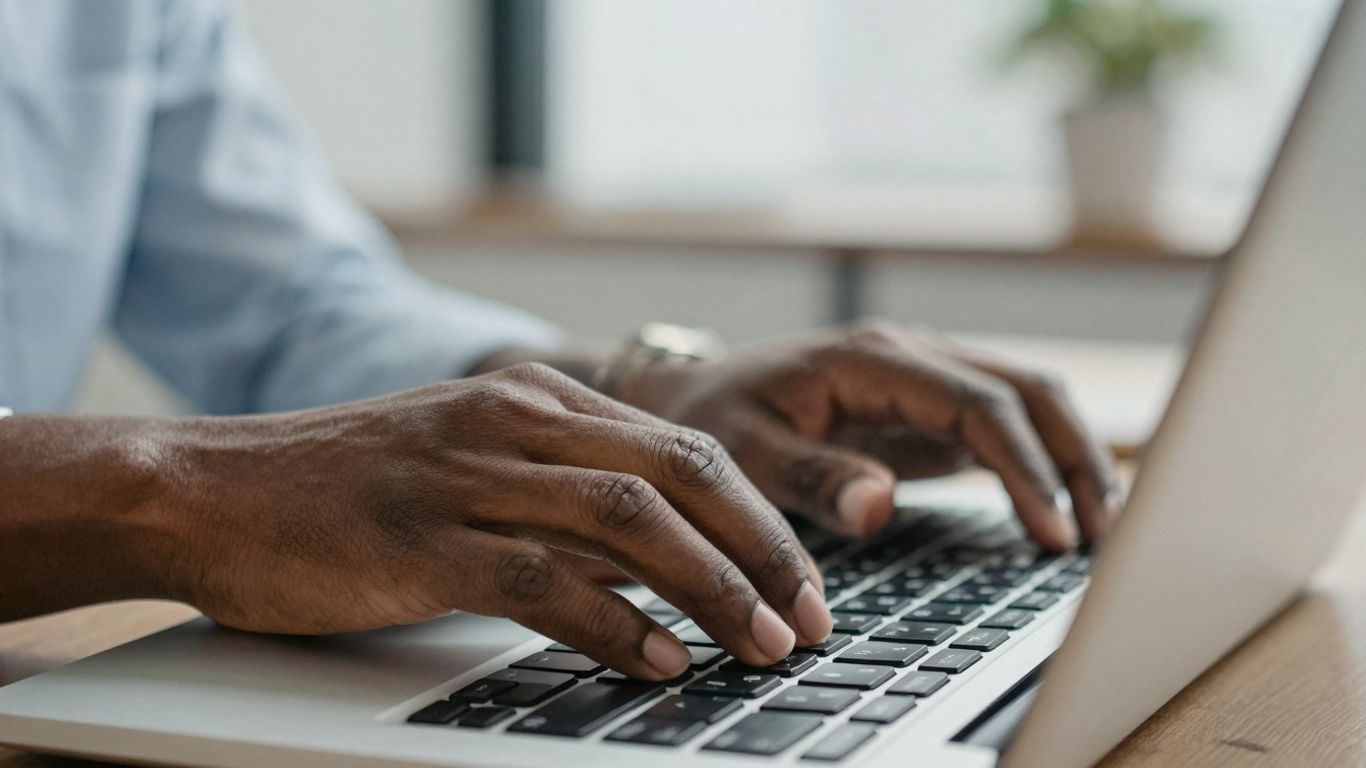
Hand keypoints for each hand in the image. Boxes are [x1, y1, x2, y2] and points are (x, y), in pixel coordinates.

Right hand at [164, 363, 830, 678]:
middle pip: (681, 473)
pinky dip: (612, 623)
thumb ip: (556, 495)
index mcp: (535, 397)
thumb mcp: (468, 464)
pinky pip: (542, 577)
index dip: (759, 517)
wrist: (206, 486)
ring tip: (760, 645)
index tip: (803, 579)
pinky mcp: (419, 538)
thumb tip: (655, 564)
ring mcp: (466, 474)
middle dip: (761, 551)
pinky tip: (656, 660)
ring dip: (710, 587)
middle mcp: (514, 420)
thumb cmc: (343, 487)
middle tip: (808, 619)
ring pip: (628, 520)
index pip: (685, 446)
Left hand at [618, 323, 1121, 548]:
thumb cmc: (716, 421)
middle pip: (1028, 391)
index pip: (979, 404)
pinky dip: (1044, 463)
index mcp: (873, 359)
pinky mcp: (929, 407)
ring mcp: (926, 377)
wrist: (695, 395)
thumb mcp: (745, 453)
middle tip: (1102, 538)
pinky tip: (1063, 514)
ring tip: (1102, 530)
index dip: (1026, 468)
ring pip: (1029, 401)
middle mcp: (912, 356)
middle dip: (1075, 459)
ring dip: (1073, 457)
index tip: (1052, 532)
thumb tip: (878, 505)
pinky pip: (1005, 425)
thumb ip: (811, 477)